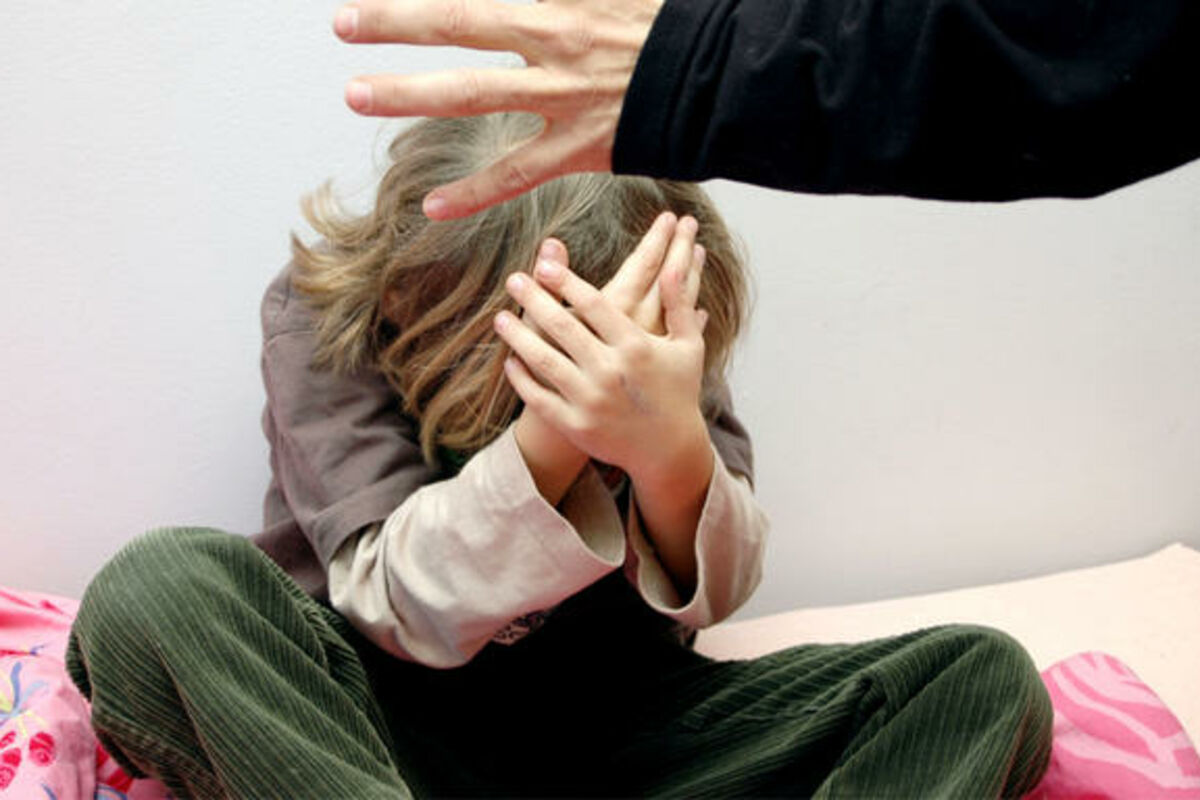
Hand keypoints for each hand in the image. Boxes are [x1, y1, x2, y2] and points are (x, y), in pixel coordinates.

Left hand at [333, 0, 661, 219]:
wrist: (721, 83)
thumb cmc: (668, 30)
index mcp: (562, 5)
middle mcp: (555, 45)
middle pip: (461, 29)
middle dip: (398, 27)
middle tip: (345, 26)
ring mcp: (564, 99)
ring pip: (474, 95)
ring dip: (410, 94)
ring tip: (356, 95)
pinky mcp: (581, 149)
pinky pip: (518, 174)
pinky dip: (474, 193)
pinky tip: (431, 208)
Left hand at [496, 216, 708, 487]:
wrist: (669, 449)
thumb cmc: (678, 390)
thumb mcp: (688, 345)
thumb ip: (679, 303)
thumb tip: (674, 263)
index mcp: (637, 347)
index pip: (594, 305)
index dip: (566, 282)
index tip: (543, 265)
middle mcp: (611, 372)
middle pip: (563, 328)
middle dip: (534, 300)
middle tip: (513, 279)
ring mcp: (591, 401)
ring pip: (544, 362)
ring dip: (518, 337)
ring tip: (500, 317)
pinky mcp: (576, 426)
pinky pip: (539, 399)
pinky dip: (522, 379)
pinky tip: (509, 360)